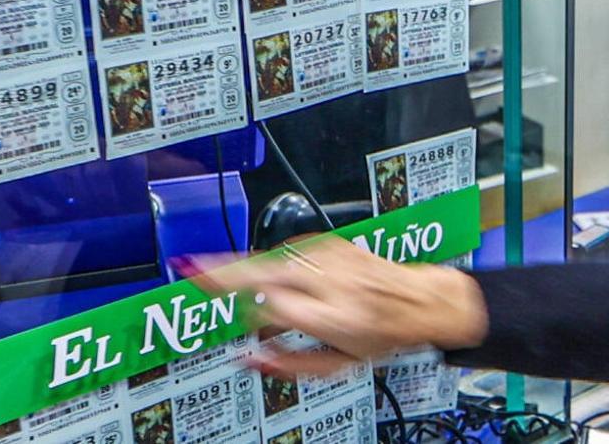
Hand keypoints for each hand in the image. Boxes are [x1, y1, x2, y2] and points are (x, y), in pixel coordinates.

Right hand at [188, 237, 487, 376]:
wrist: (417, 301)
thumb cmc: (381, 336)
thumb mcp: (339, 364)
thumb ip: (288, 365)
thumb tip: (247, 359)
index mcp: (334, 317)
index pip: (276, 306)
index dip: (250, 310)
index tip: (233, 312)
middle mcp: (332, 282)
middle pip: (266, 271)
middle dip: (224, 270)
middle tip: (190, 267)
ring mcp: (332, 257)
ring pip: (274, 256)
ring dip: (241, 262)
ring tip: (209, 265)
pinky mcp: (331, 242)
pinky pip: (289, 249)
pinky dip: (271, 259)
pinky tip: (259, 267)